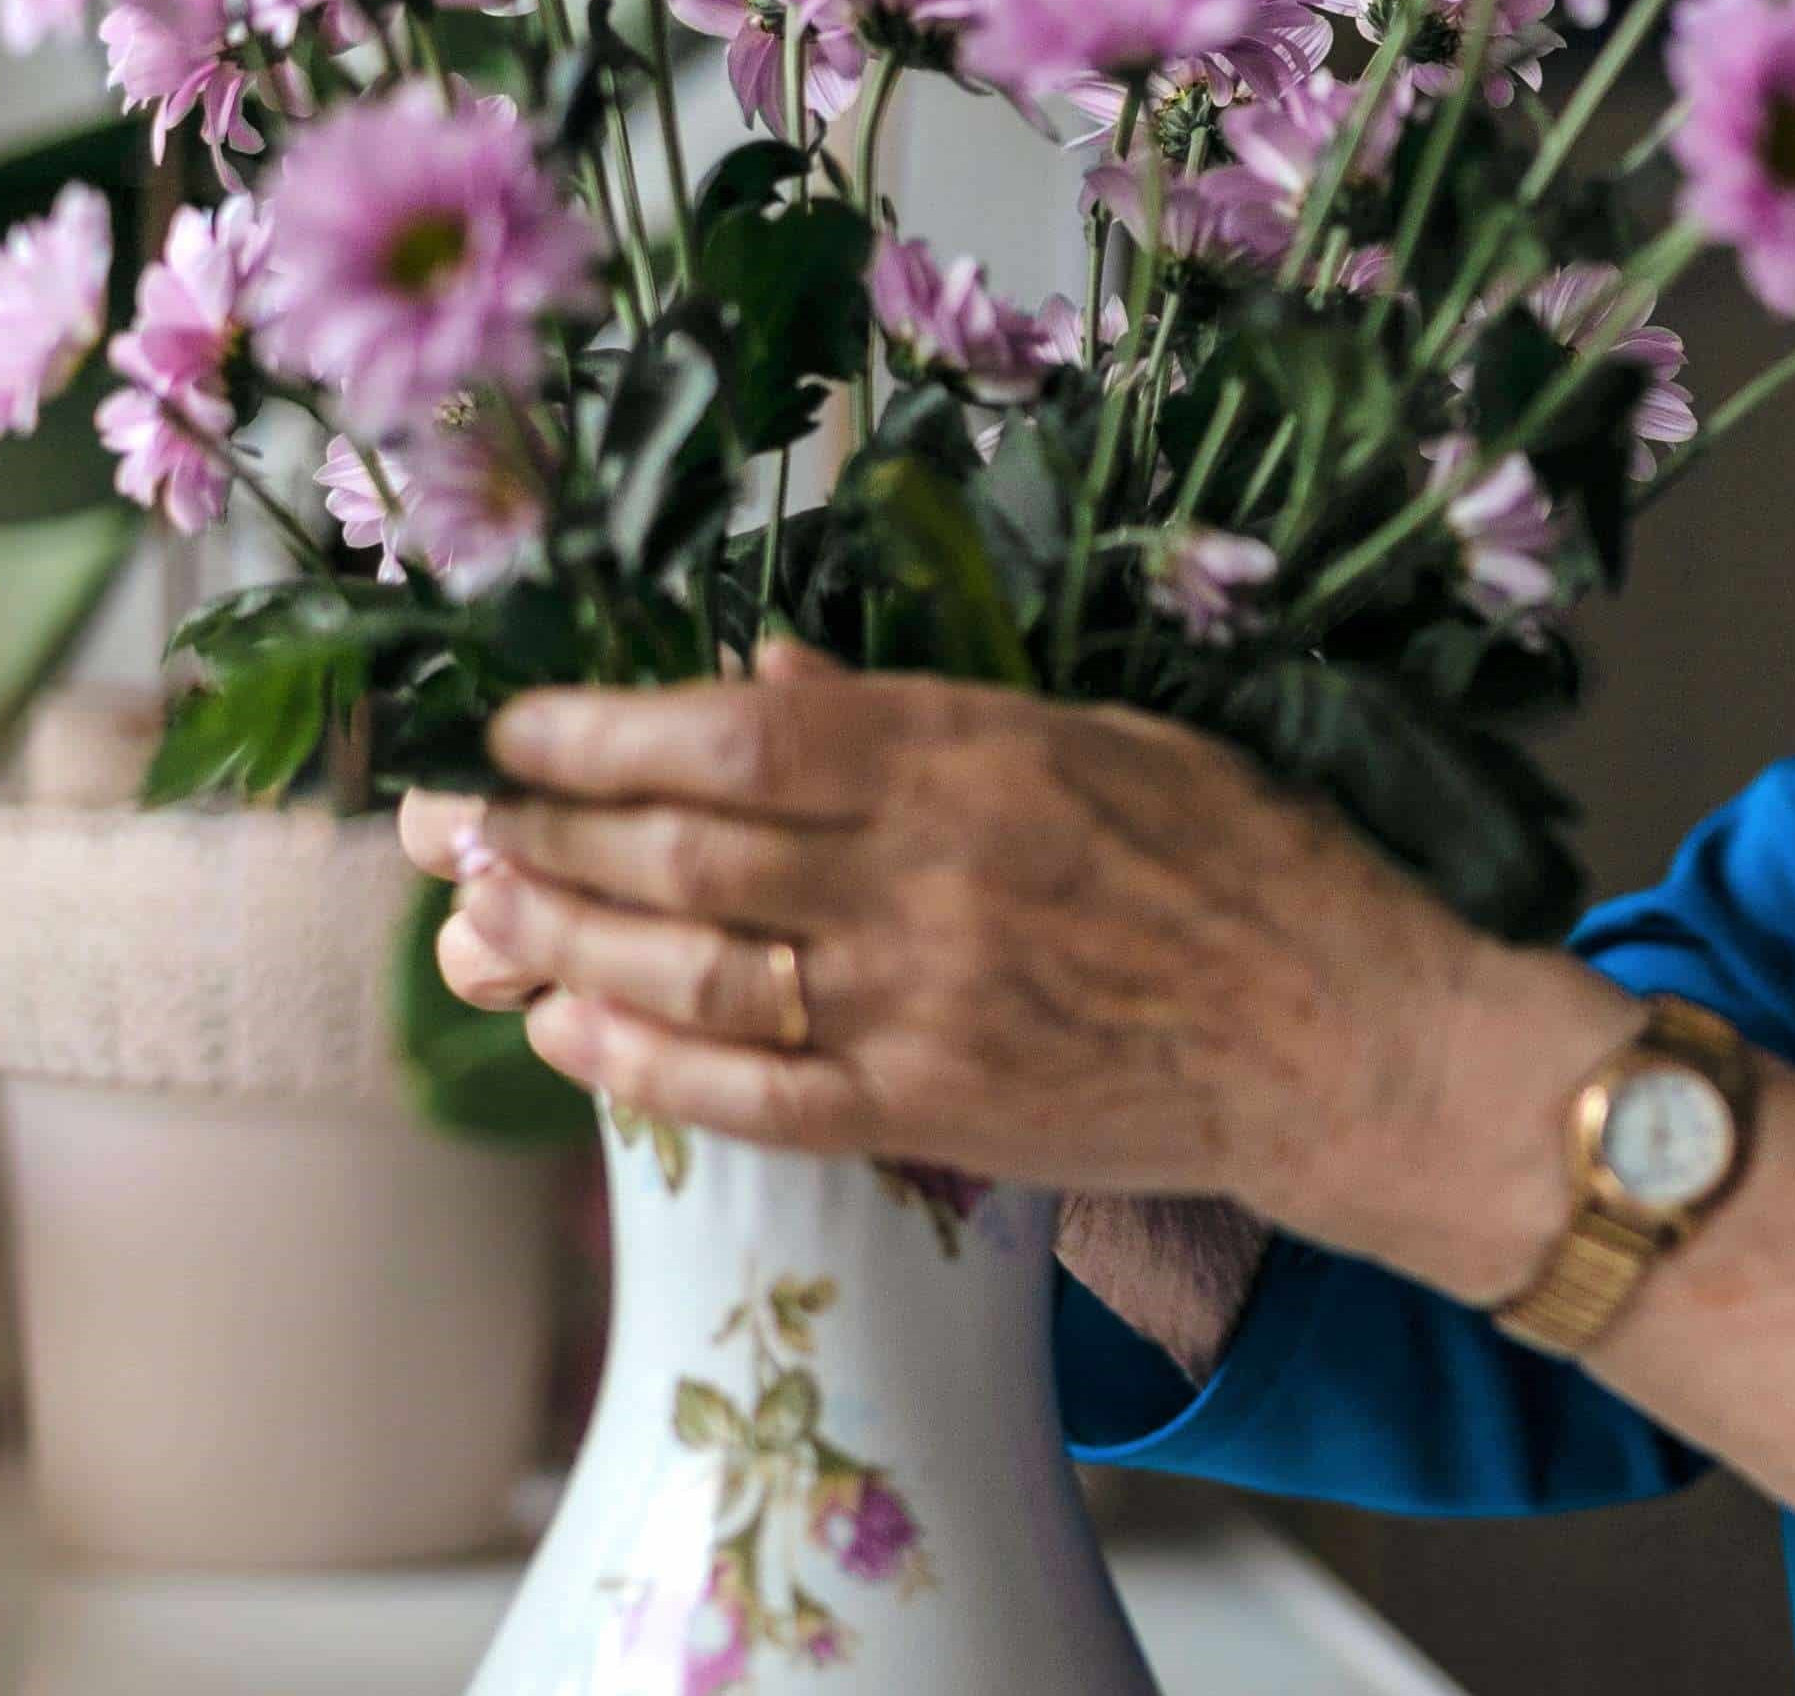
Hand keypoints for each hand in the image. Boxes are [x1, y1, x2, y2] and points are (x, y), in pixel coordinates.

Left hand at [401, 640, 1625, 1286]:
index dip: (602, 731)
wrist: (1347, 1043)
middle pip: (683, 850)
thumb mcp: (1098, 736)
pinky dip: (641, 1060)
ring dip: (560, 938)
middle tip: (447, 815)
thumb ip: (917, 712)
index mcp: (976, 758)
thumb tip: (757, 681)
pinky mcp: (932, 1113)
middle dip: (542, 830)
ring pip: (691, 968)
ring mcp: (924, 1007)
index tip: (521, 724)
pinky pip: (749, 1092)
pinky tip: (567, 1026)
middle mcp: (930, 880)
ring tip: (475, 910)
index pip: (739, 737)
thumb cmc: (1242, 864)